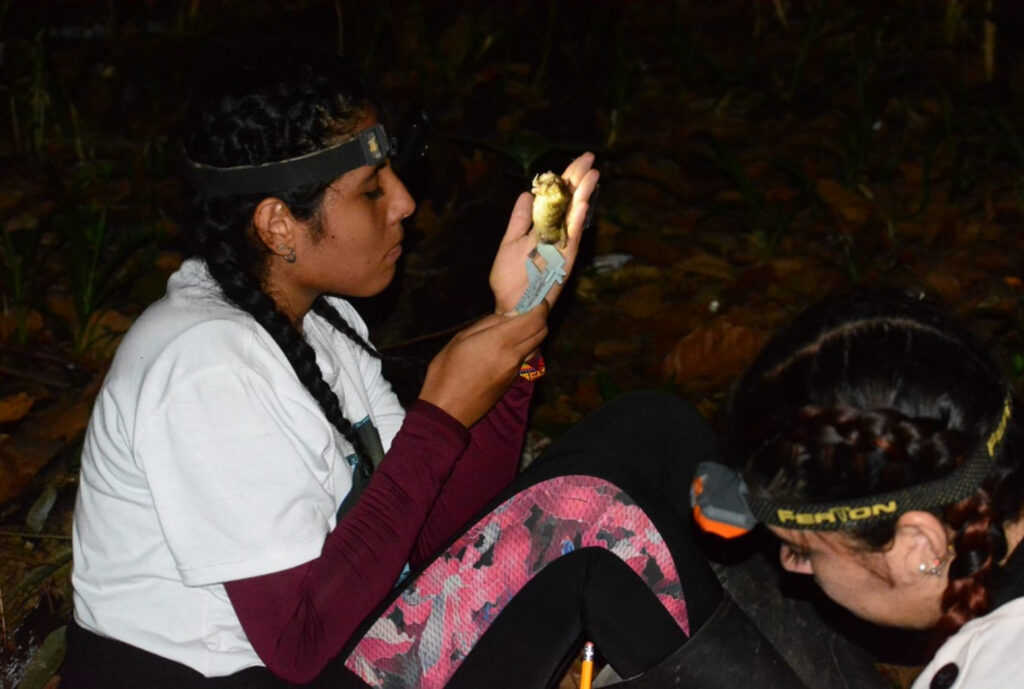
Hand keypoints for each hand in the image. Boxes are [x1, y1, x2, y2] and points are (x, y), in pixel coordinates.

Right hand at [418, 305, 548, 426]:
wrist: (447, 410)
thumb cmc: (446, 372)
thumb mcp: (461, 339)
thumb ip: (487, 324)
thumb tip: (508, 316)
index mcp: (500, 342)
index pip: (535, 320)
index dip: (540, 307)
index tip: (536, 300)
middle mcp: (513, 356)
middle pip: (542, 332)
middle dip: (539, 318)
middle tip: (526, 311)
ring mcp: (515, 371)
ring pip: (536, 346)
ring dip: (532, 334)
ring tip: (515, 328)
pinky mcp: (512, 381)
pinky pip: (526, 359)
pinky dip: (525, 348)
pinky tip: (508, 346)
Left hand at [490, 153, 599, 314]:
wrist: (514, 305)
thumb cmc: (511, 278)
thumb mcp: (510, 242)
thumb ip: (519, 220)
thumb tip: (527, 194)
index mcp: (542, 227)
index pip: (556, 198)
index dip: (563, 179)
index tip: (574, 161)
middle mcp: (555, 234)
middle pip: (569, 201)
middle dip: (578, 179)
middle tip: (589, 157)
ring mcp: (561, 245)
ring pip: (575, 214)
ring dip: (584, 194)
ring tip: (593, 173)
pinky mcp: (565, 259)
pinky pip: (573, 236)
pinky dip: (578, 219)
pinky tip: (584, 201)